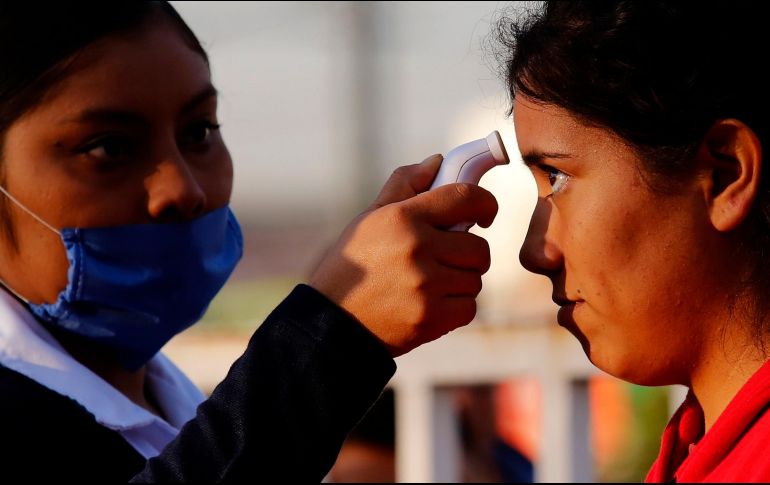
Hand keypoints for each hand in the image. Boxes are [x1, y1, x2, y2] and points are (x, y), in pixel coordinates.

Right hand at [308, 154, 498, 356]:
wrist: (331, 320)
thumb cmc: (353, 264)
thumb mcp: (370, 218)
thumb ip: (404, 186)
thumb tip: (438, 161)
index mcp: (404, 217)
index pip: (465, 196)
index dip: (485, 203)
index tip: (484, 213)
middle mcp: (417, 248)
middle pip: (479, 247)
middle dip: (469, 253)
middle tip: (447, 258)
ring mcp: (425, 285)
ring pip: (475, 279)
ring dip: (460, 282)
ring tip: (431, 284)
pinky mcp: (430, 317)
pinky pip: (469, 307)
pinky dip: (456, 308)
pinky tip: (431, 304)